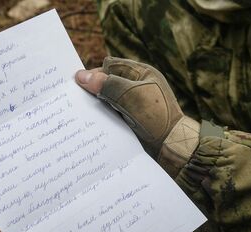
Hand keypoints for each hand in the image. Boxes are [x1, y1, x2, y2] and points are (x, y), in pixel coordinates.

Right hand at [76, 57, 198, 158]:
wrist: (172, 146)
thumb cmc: (156, 117)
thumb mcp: (130, 96)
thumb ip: (106, 84)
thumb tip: (81, 76)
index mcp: (141, 73)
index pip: (110, 66)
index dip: (95, 73)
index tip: (80, 85)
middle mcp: (137, 86)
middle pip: (108, 82)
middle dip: (94, 90)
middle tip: (78, 100)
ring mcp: (134, 103)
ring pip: (108, 98)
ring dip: (97, 105)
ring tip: (82, 112)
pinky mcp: (132, 119)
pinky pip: (112, 113)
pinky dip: (103, 116)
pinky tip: (93, 123)